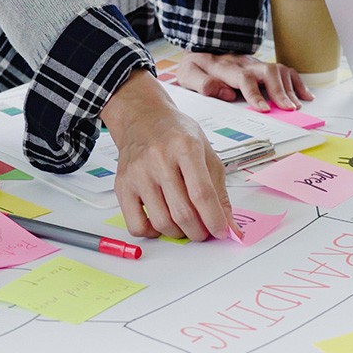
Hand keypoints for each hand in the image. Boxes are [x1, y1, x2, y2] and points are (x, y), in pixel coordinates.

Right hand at [102, 70, 233, 240]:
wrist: (143, 119)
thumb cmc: (177, 135)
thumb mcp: (206, 153)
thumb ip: (219, 191)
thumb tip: (229, 226)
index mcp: (185, 147)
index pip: (202, 193)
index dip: (214, 219)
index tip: (221, 232)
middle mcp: (159, 159)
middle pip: (182, 212)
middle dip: (198, 231)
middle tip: (204, 231)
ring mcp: (138, 174)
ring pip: (161, 222)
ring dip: (179, 233)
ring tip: (186, 226)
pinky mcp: (123, 186)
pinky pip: (136, 225)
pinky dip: (153, 233)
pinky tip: (161, 223)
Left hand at [177, 51, 313, 111]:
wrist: (200, 45)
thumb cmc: (195, 65)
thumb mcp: (188, 73)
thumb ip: (202, 83)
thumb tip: (224, 93)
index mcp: (225, 67)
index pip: (244, 79)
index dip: (255, 94)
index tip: (264, 109)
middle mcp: (244, 63)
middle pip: (267, 72)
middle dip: (280, 91)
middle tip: (289, 109)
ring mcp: (255, 63)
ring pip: (279, 70)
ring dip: (290, 88)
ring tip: (297, 106)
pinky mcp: (263, 66)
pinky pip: (284, 70)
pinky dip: (297, 83)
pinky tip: (305, 96)